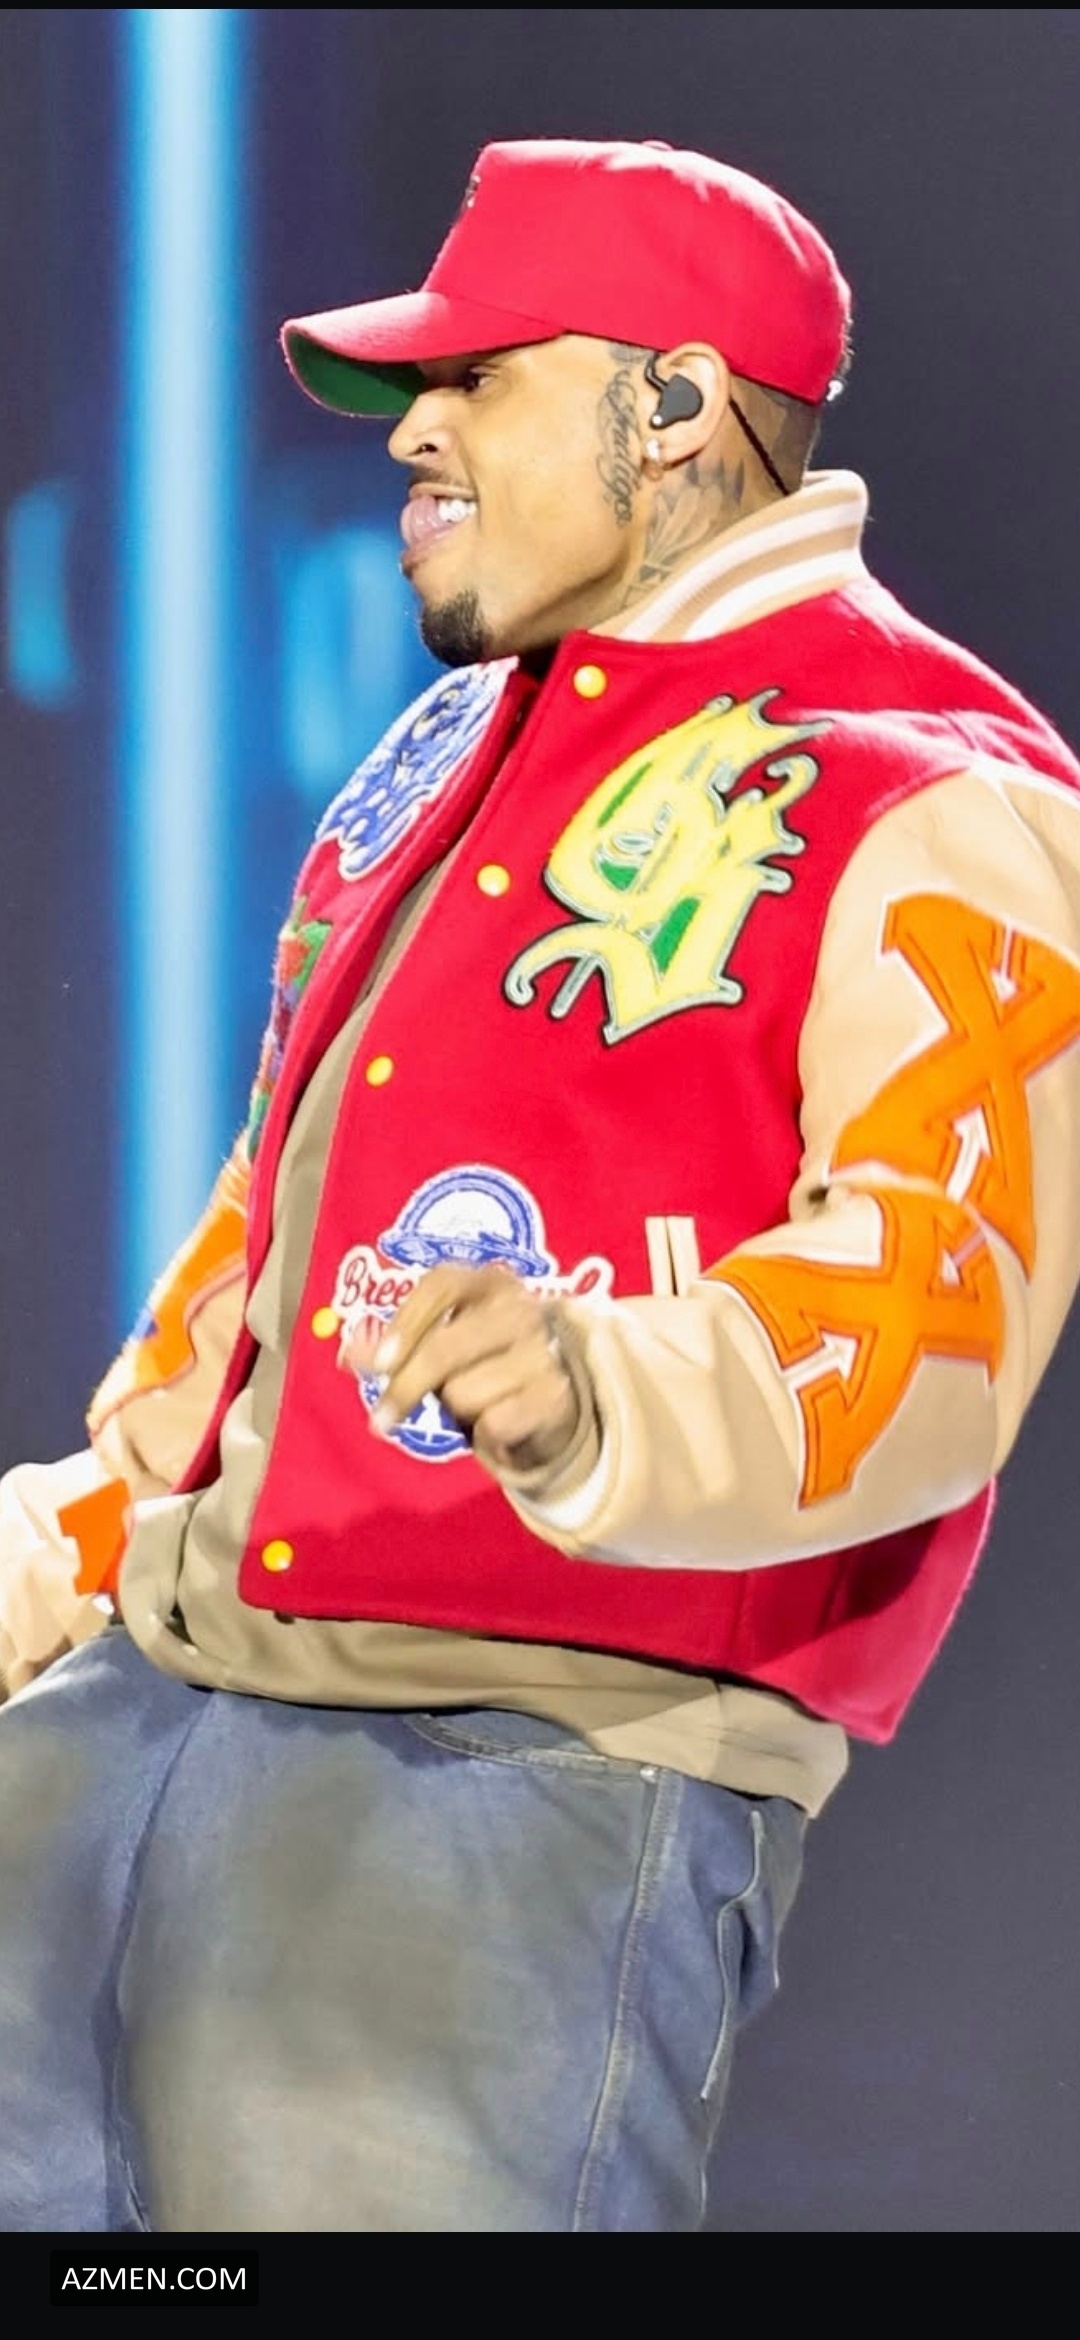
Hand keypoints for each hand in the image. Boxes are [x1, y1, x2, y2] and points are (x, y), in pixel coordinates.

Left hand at [337, 1264, 592, 1484]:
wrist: (554, 1398)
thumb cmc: (484, 1362)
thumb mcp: (441, 1342)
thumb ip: (397, 1344)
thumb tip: (352, 1352)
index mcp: (491, 1282)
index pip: (442, 1285)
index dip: (405, 1323)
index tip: (378, 1365)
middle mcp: (521, 1309)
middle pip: (444, 1348)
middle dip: (407, 1387)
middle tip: (380, 1421)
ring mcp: (542, 1351)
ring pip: (463, 1392)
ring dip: (456, 1409)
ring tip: (473, 1403)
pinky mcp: (553, 1395)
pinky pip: (493, 1422)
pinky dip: (484, 1432)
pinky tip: (495, 1422)